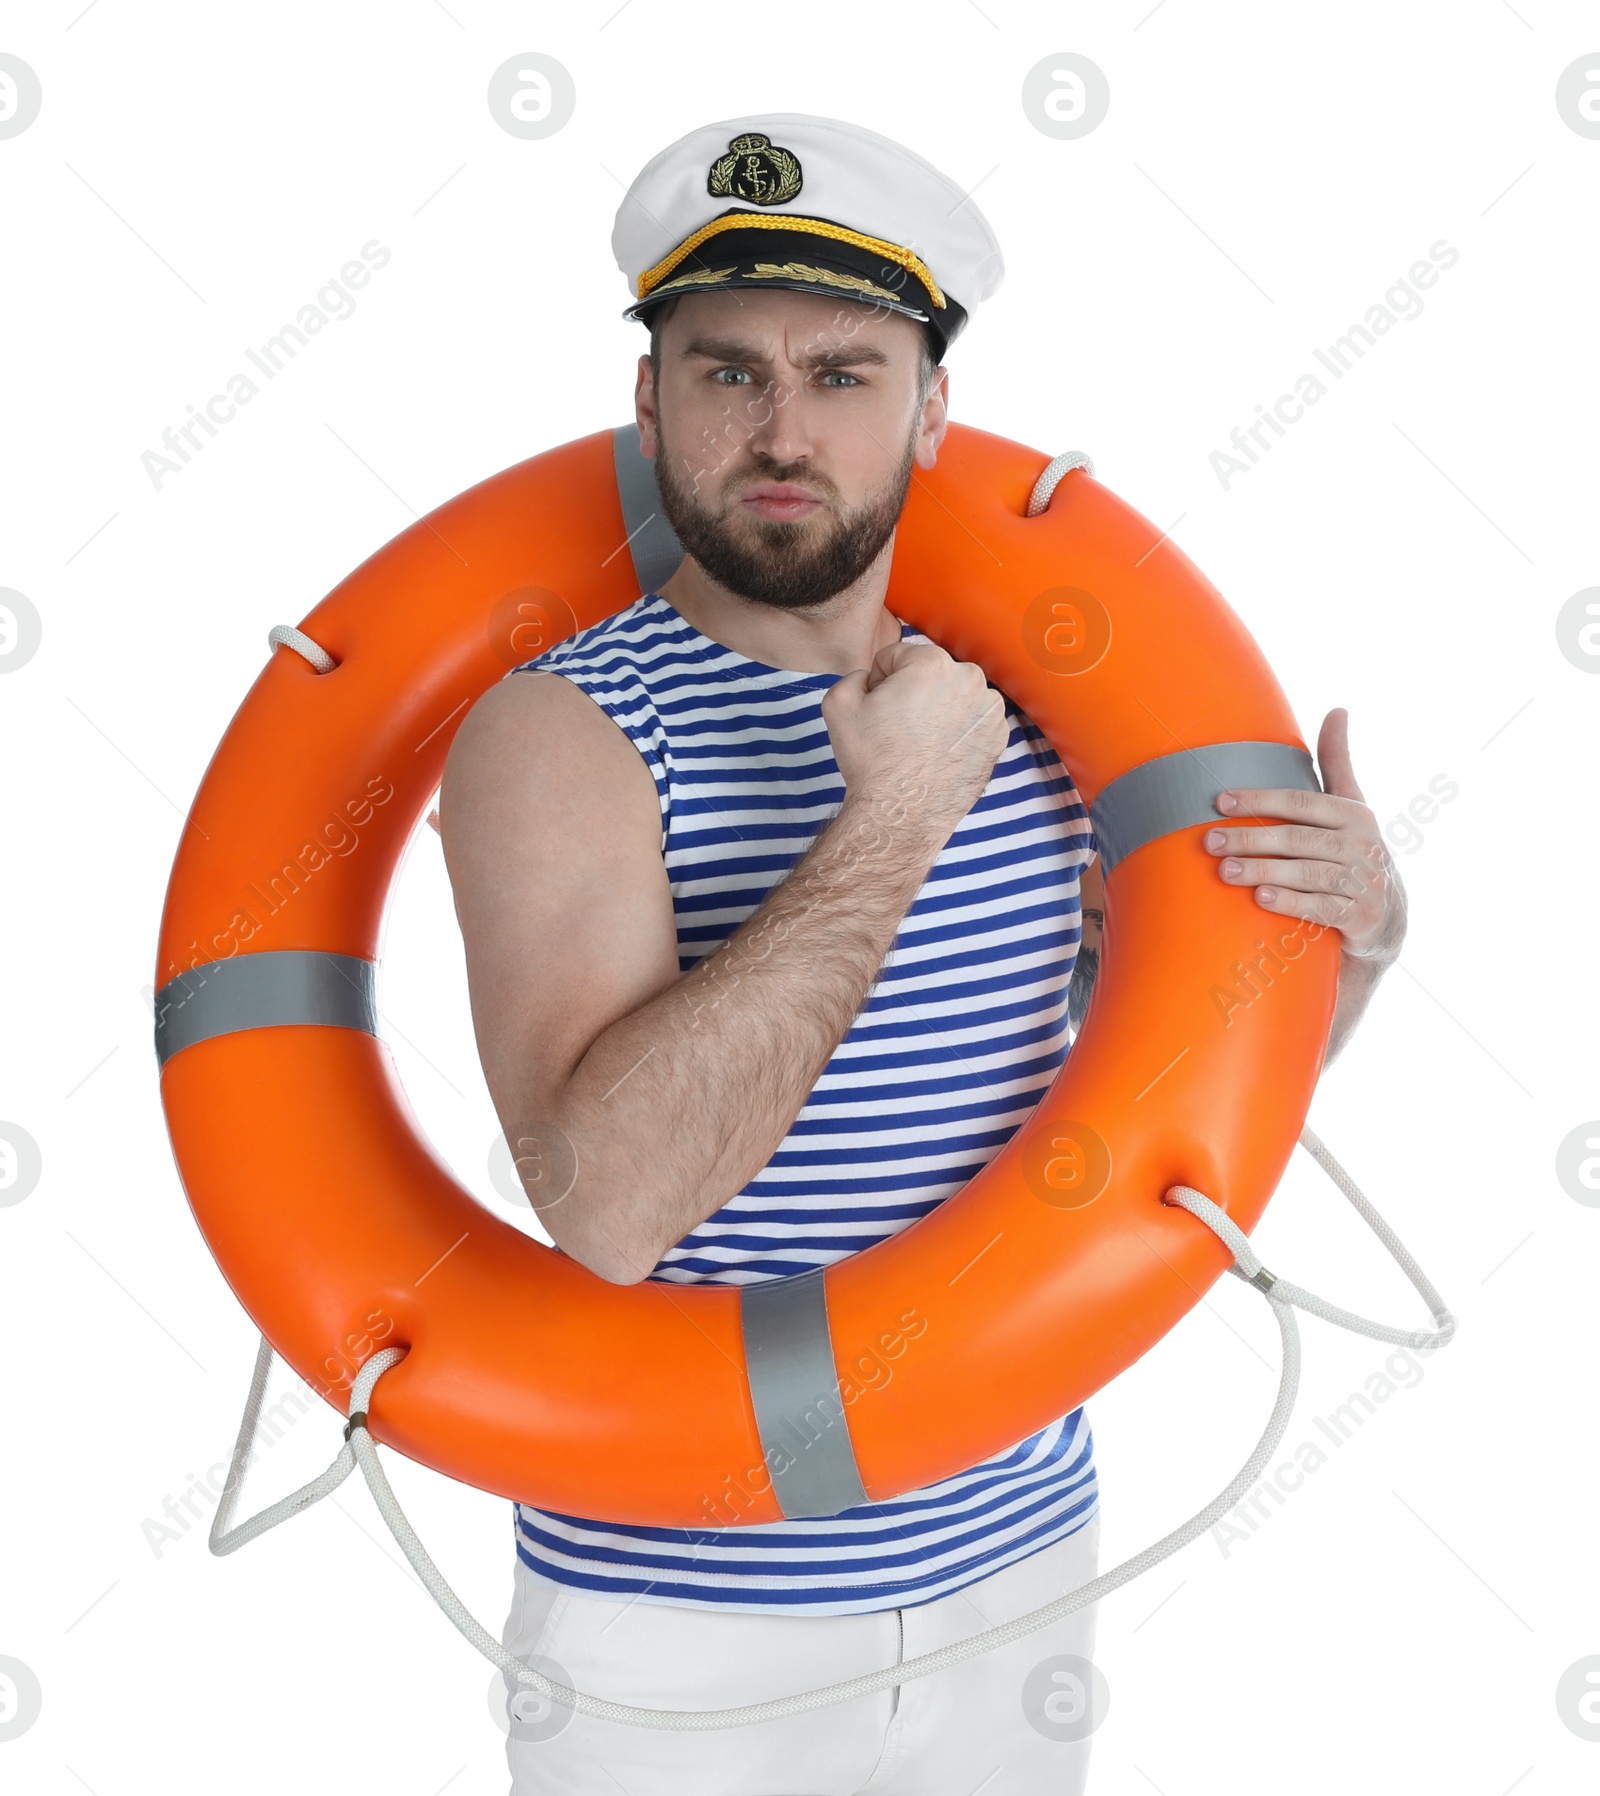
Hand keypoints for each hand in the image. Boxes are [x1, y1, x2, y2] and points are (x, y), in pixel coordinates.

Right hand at [822, 639, 1008, 829]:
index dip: (879, 682)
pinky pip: (970, 722)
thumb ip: (854, 675)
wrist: (903, 812)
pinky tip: (938, 753)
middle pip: (929, 674)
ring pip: (952, 696)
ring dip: (937, 710)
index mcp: (933, 663)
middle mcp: (969, 680)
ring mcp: (989, 711)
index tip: (878, 709)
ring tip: (919, 743)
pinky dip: (957, 732)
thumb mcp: (838, 704)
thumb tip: (870, 679)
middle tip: (898, 728)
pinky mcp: (998, 738)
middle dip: (913, 693)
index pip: (897, 657)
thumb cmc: (873, 761)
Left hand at [1202, 708, 1405, 963]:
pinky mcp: (1361, 918)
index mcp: (1355, 815)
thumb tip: (1338, 709)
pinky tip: (1260, 898)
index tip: (1220, 801)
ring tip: (1225, 870)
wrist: (1388, 918)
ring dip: (1263, 870)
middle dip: (1252, 839)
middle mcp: (1363, 846)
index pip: (1301, 802)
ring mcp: (1364, 883)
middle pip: (1298, 839)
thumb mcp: (1351, 807)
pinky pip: (1321, 909)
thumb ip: (1337, 763)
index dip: (1260, 800)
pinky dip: (1291, 903)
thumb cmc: (1355, 852)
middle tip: (1210, 842)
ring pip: (1307, 873)